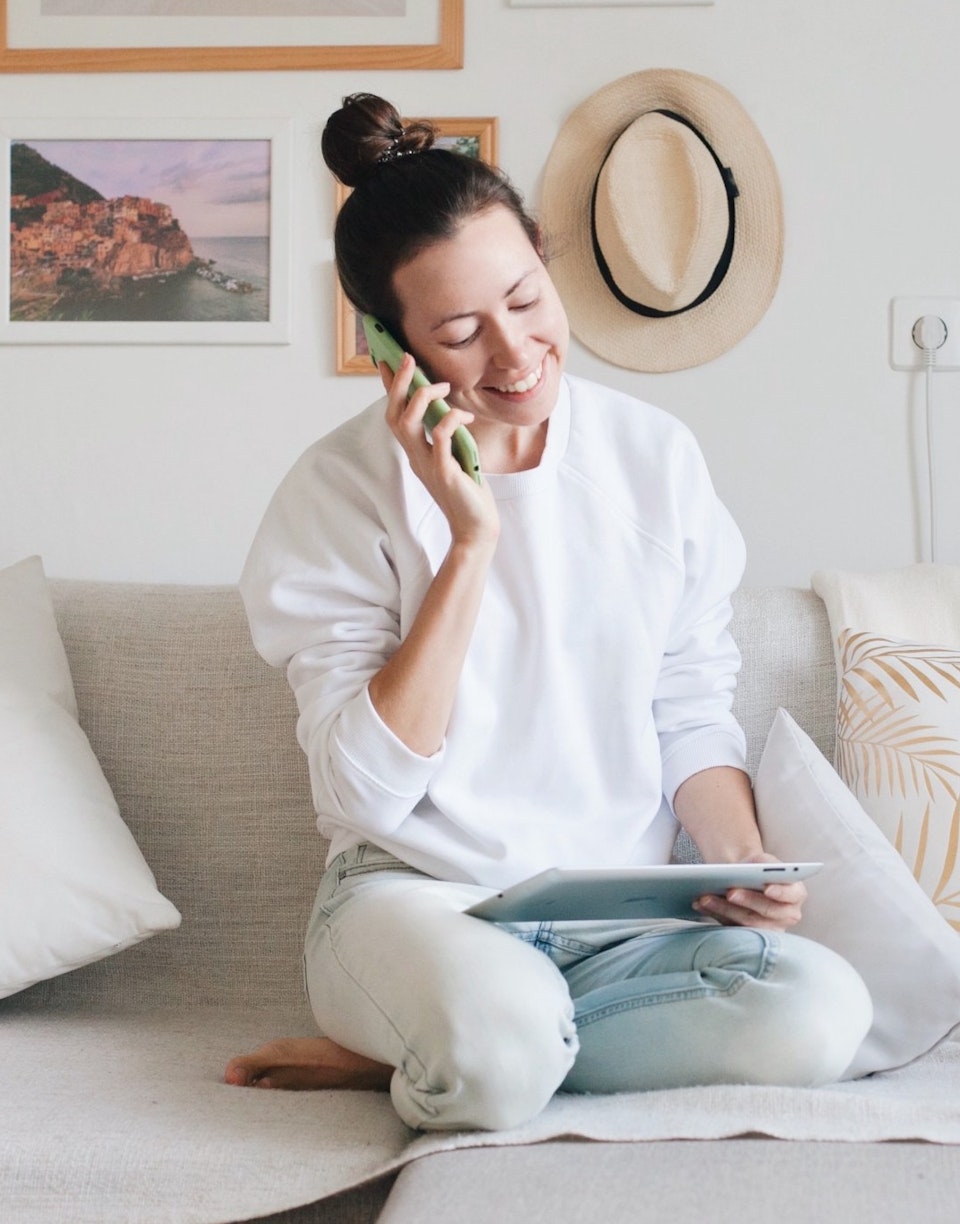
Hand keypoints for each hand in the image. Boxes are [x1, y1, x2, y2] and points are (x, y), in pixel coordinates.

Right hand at [380, 355, 498, 548]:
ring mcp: (427, 464)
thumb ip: (448, 437)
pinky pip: (439, 437)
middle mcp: (416, 457)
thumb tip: (451, 410)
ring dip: (422, 397)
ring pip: (407, 423)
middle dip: (399, 384)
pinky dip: (450, 420)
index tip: (388, 361)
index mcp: (416, 452)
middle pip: (394, 415)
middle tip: (408, 358)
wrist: (475, 528)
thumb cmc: (469, 493)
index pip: (396, 415)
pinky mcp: (443, 472)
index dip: (390, 388)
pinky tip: (465, 417)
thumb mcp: (455, 457)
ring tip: (442, 386)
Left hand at [692, 853, 806, 930]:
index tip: (767, 888)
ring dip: (724, 910)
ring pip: (746, 922)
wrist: (747, 879)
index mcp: (796, 894)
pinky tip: (701, 904)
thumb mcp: (764, 860)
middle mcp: (787, 915)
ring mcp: (769, 929)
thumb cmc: (759, 868)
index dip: (780, 892)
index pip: (791, 895)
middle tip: (730, 892)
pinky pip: (731, 928)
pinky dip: (715, 915)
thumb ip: (765, 865)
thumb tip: (752, 871)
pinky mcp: (749, 936)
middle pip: (766, 911)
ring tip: (706, 897)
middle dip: (747, 901)